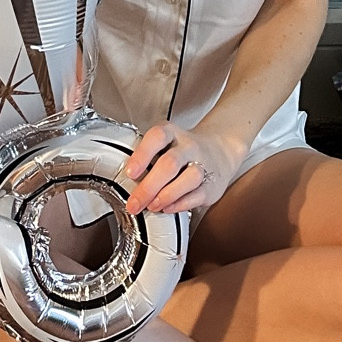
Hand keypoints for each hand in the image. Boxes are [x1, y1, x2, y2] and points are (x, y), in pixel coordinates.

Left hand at [122, 122, 241, 216]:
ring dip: (167, 195)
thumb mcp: (164, 144)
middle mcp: (188, 147)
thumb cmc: (181, 151)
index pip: (157, 137)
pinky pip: (197, 195)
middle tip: (134, 203)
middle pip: (170, 163)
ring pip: (189, 178)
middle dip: (149, 186)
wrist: (218, 152)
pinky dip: (180, 204)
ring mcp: (202, 165)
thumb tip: (123, 181)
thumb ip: (146, 158)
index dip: (142, 155)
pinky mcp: (210, 185)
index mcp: (172, 133)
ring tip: (152, 206)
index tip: (130, 173)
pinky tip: (167, 208)